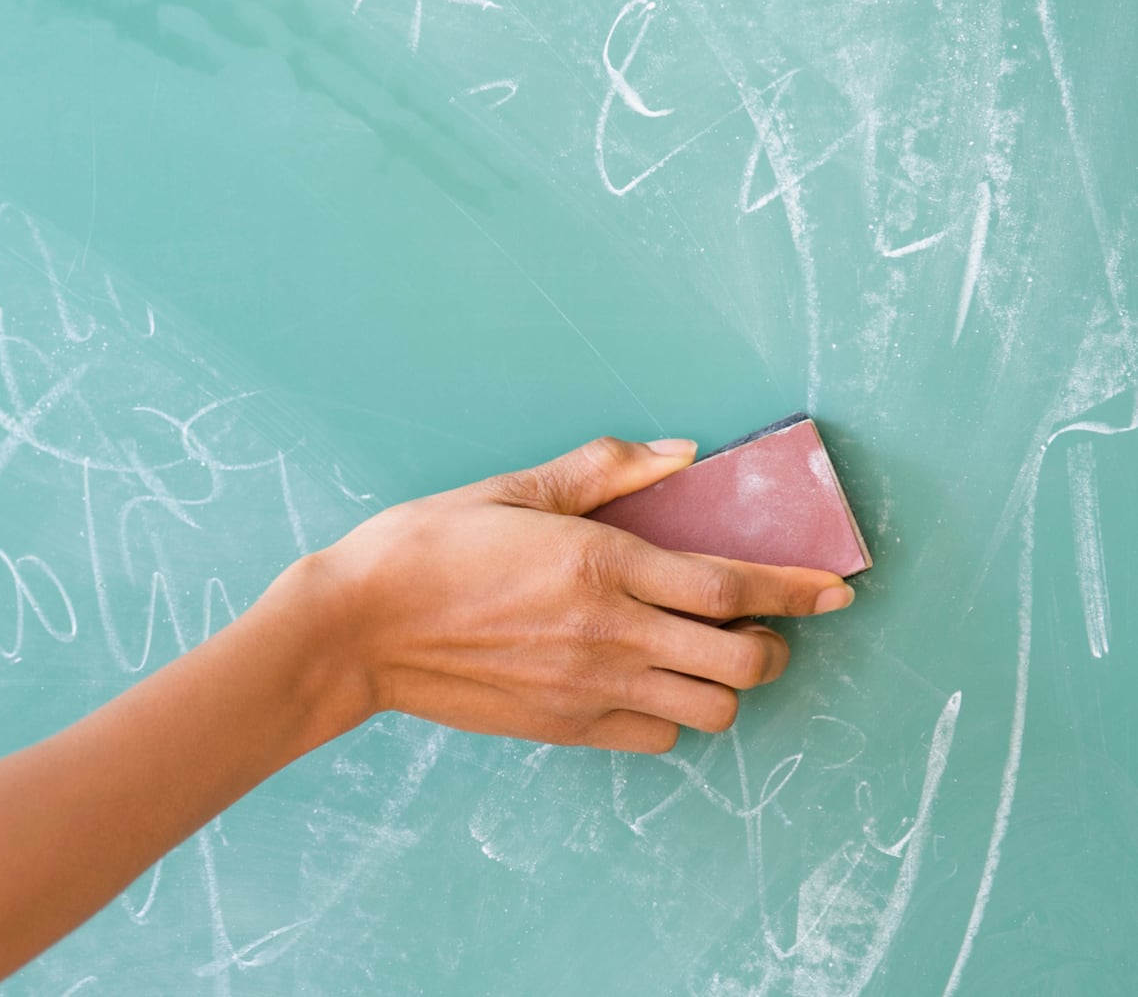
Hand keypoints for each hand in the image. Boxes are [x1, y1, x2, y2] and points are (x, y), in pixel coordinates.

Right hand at [303, 435, 854, 752]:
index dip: (795, 589)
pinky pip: (657, 737)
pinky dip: (673, 714)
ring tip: (707, 657)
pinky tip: (650, 684)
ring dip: (727, 684)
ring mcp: (589, 687)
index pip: (730, 584)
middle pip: (742, 660)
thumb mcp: (511, 488)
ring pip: (711, 709)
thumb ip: (604, 470)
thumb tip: (680, 455)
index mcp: (599, 562)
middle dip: (773, 643)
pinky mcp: (566, 727)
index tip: (836, 589)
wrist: (356, 629)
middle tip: (760, 624)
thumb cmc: (424, 548)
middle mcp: (608, 632)